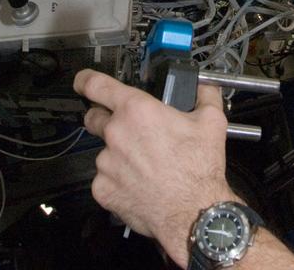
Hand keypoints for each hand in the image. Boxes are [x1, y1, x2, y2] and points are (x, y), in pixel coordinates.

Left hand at [74, 68, 234, 267]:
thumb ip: (204, 95)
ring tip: (143, 166)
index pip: (96, 85)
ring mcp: (105, 163)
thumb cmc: (198, 168)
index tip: (82, 81)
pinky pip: (104, 179)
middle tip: (129, 132)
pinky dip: (117, 180)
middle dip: (106, 120)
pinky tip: (138, 184)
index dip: (85, 80)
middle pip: (94, 118)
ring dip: (117, 154)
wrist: (193, 213)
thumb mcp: (211, 121)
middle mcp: (115, 133)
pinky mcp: (102, 189)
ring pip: (104, 152)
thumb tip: (204, 87)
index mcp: (136, 109)